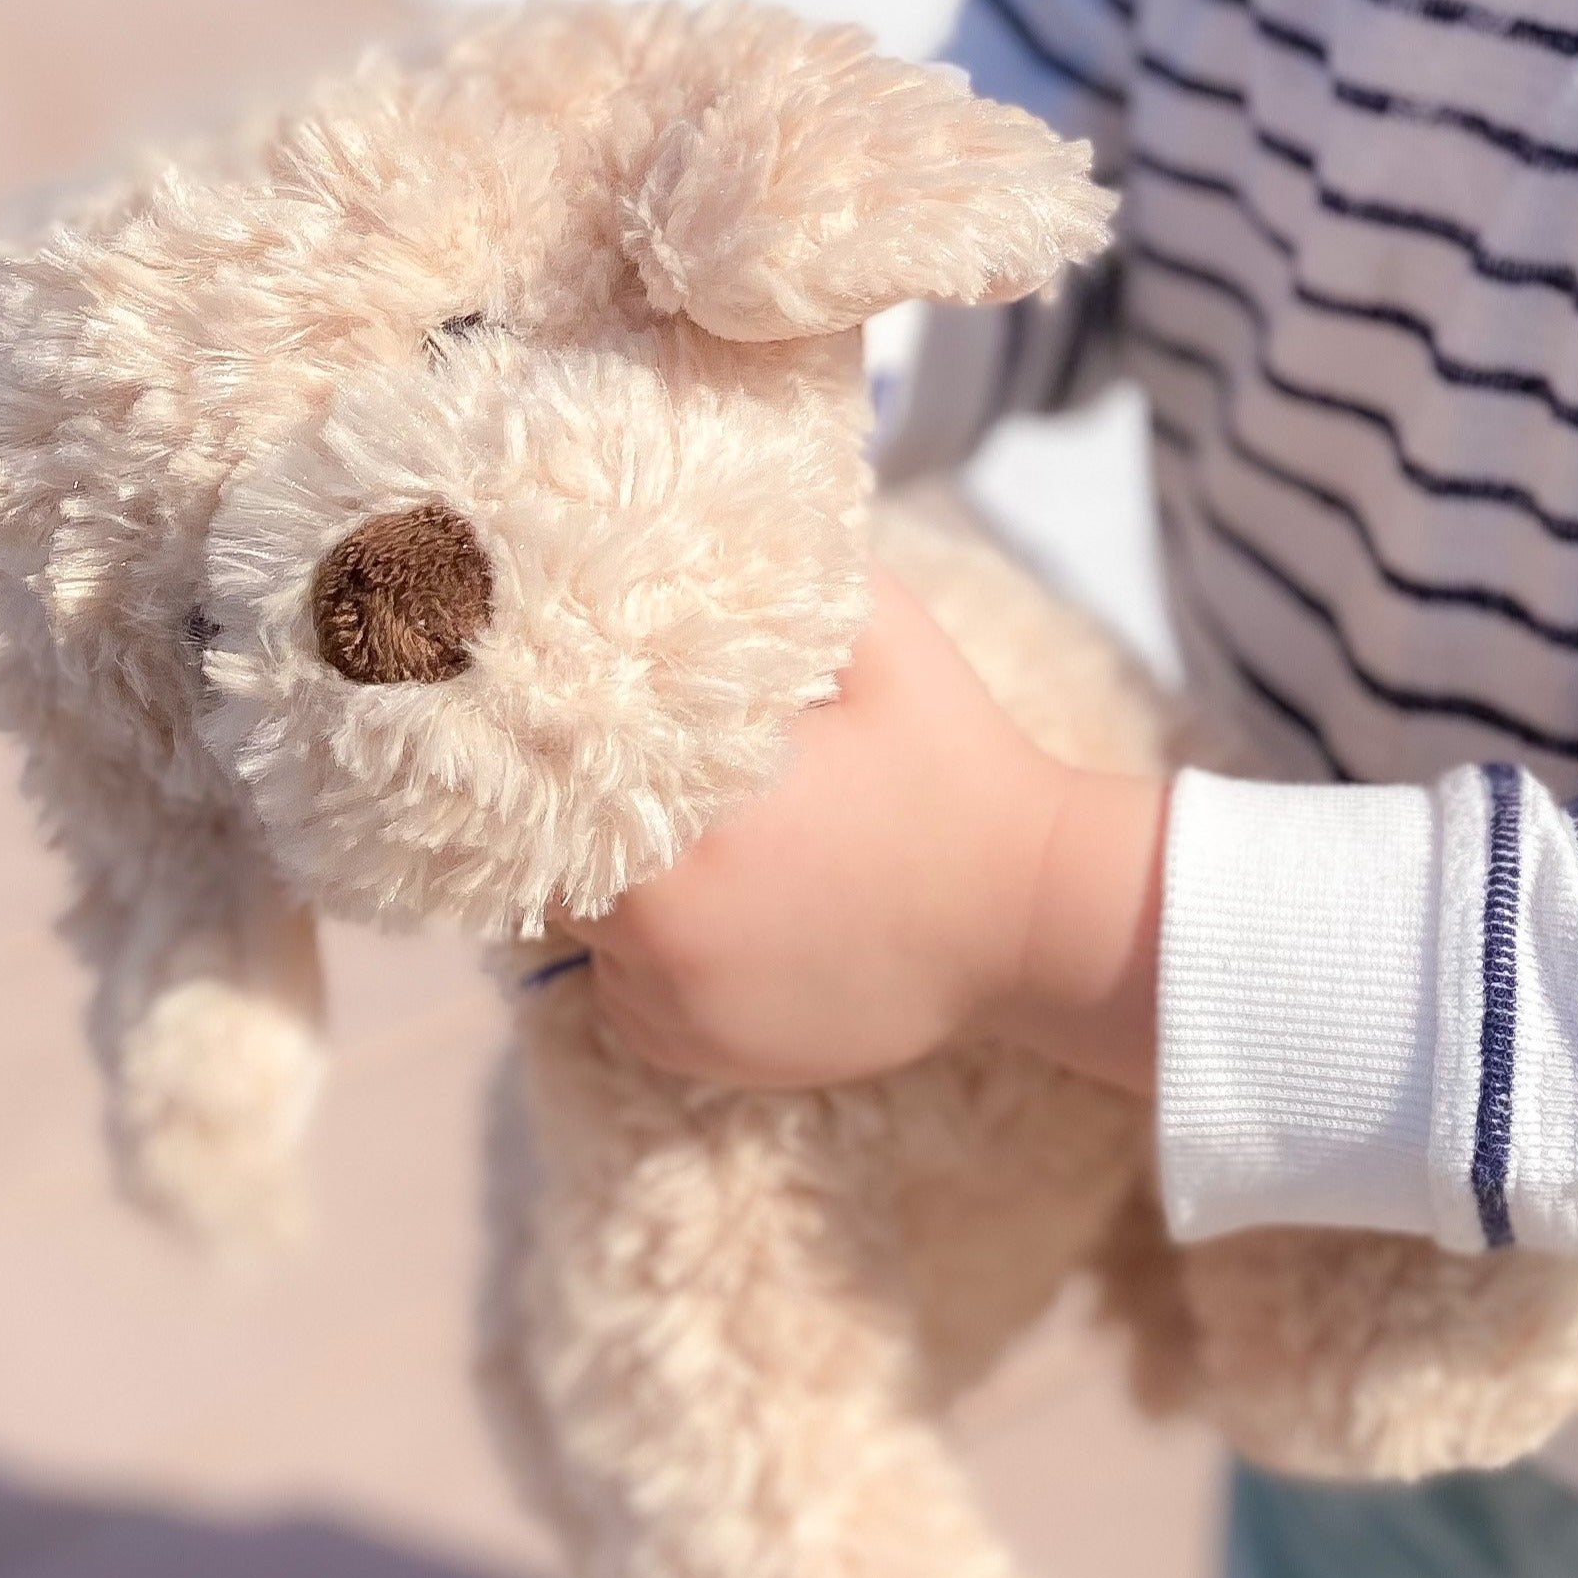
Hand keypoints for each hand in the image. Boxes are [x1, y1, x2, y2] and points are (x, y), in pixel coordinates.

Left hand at [564, 561, 1166, 1093]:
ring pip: (588, 937)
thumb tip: (697, 520)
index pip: (542, 787)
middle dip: (578, 817)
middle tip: (622, 768)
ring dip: (614, 891)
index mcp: (685, 830)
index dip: (544, 745)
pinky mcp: (705, 1057)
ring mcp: (679, 1012)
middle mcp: (658, 940)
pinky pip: (631, 999)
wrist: (1035, 915)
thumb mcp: (881, 636)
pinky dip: (655, 957)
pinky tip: (727, 909)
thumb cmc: (954, 762)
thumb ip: (780, 578)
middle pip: (550, 865)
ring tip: (689, 839)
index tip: (567, 711)